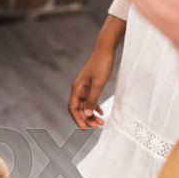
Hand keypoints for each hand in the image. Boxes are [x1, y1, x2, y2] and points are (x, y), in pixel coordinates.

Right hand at [68, 14, 125, 129]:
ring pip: (85, 105)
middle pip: (78, 108)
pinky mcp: (90, 85)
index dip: (77, 119)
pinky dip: (94, 107)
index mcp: (77, 89)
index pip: (73, 108)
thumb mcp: (99, 83)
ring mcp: (84, 87)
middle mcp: (78, 89)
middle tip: (96, 126)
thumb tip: (86, 114)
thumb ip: (92, 99)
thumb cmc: (101, 64)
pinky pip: (90, 99)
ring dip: (91, 114)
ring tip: (100, 122)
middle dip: (86, 119)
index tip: (85, 128)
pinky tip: (100, 112)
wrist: (105, 49)